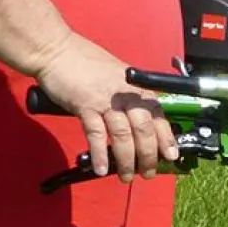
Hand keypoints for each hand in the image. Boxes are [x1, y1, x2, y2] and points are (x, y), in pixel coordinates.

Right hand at [31, 33, 179, 180]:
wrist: (56, 50)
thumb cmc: (85, 64)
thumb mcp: (117, 77)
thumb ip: (129, 98)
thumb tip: (140, 125)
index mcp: (136, 87)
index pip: (158, 116)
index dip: (167, 139)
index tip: (171, 157)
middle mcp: (125, 94)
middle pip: (144, 129)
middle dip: (148, 156)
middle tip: (147, 173)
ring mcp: (106, 99)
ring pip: (123, 135)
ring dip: (126, 160)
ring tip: (126, 176)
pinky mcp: (85, 105)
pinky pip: (96, 134)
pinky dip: (100, 153)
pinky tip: (102, 168)